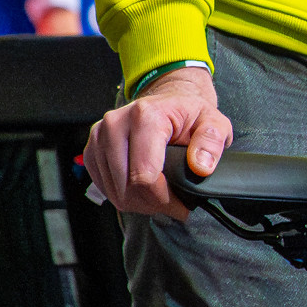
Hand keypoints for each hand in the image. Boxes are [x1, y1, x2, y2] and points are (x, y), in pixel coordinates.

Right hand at [85, 63, 231, 220]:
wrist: (168, 101)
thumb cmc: (189, 114)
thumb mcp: (214, 122)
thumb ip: (212, 142)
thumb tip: (200, 166)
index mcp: (145, 116)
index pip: (144, 176)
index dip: (164, 199)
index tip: (181, 205)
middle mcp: (116, 124)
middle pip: (127, 188)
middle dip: (153, 204)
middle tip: (173, 203)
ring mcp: (99, 137)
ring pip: (115, 192)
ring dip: (139, 202)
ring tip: (160, 194)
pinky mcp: (92, 149)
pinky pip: (104, 187)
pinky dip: (124, 195)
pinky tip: (142, 189)